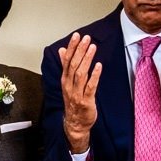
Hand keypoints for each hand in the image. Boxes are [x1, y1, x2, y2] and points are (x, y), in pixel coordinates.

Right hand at [58, 32, 100, 152]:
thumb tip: (62, 50)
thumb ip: (65, 66)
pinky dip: (94, 76)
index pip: (66, 60)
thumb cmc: (73, 102)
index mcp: (65, 80)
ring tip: (92, 47)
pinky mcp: (86, 101)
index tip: (76, 36)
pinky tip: (98, 66)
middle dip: (79, 50)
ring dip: (86, 59)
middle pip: (73, 65)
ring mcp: (77, 93)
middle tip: (86, 38)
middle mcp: (69, 85)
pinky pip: (90, 86)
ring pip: (80, 74)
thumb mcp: (67, 83)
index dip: (71, 47)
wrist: (75, 124)